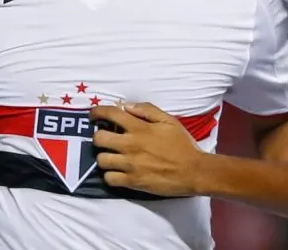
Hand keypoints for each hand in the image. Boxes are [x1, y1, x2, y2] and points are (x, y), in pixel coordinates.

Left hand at [90, 102, 204, 197]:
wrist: (193, 171)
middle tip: (106, 138)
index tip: (94, 115)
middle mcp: (131, 145)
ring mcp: (130, 164)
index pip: (110, 114)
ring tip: (112, 156)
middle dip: (99, 136)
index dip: (97, 112)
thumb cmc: (182, 145)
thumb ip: (146, 110)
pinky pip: (109, 179)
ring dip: (104, 156)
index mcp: (139, 128)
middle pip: (98, 139)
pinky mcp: (132, 181)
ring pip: (101, 160)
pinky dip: (110, 175)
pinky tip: (117, 171)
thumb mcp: (168, 121)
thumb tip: (126, 106)